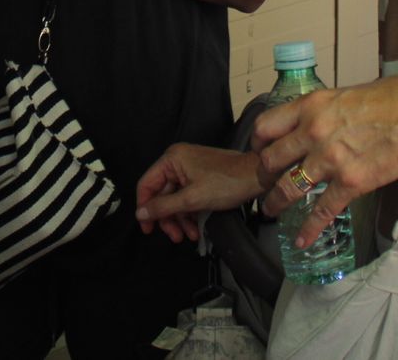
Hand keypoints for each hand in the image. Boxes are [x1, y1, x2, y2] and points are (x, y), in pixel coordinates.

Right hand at [135, 144, 271, 243]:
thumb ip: (164, 207)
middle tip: (175, 237)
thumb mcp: (192, 199)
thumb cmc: (224, 184)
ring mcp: (190, 169)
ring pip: (175, 199)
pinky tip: (196, 229)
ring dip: (180, 220)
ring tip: (189, 237)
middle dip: (168, 218)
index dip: (144, 208)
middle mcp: (177, 161)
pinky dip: (190, 213)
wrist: (257, 177)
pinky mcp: (200, 177)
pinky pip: (187, 197)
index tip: (147, 229)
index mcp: (171, 159)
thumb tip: (139, 214)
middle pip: (161, 194)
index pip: (146, 184)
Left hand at [252, 77, 397, 249]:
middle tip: (264, 183)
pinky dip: (309, 228)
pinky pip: (322, 210)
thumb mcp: (346, 93)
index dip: (257, 143)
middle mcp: (313, 132)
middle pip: (270, 160)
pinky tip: (303, 239)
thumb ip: (324, 110)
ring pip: (288, 187)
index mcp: (311, 106)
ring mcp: (330, 159)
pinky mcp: (350, 183)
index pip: (266, 126)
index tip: (259, 151)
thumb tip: (317, 119)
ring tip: (271, 211)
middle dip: (263, 175)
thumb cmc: (394, 100)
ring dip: (276, 202)